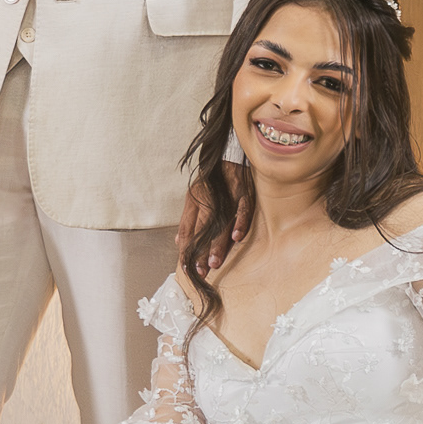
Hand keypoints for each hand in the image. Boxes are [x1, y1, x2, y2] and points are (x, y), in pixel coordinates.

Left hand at [176, 161, 251, 275]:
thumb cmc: (213, 179)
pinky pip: (242, 208)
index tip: (187, 269)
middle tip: (201, 271)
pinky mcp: (244, 191)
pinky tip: (237, 237)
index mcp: (194, 201)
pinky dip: (240, 222)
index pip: (188, 229)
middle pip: (203, 229)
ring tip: (214, 262)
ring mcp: (226, 195)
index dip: (187, 249)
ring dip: (218, 243)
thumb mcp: (194, 196)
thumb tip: (178, 242)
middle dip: (201, 252)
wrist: (230, 152)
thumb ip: (188, 220)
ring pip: (221, 222)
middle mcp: (208, 199)